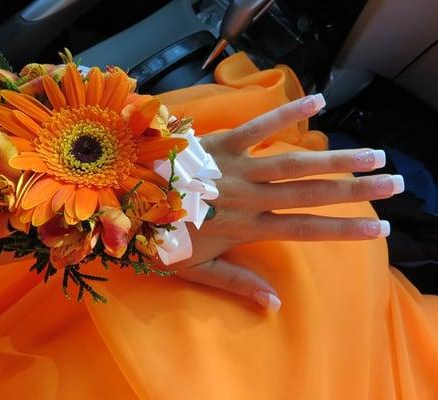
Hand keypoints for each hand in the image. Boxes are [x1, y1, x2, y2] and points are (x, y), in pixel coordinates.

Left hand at [172, 94, 403, 309]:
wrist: (122, 201)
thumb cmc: (158, 236)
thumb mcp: (194, 270)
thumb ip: (236, 284)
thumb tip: (275, 303)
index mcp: (245, 229)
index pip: (305, 230)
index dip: (343, 231)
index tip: (379, 229)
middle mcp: (249, 197)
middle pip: (311, 194)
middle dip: (355, 190)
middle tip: (393, 182)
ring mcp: (237, 168)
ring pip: (294, 164)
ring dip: (336, 159)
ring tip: (372, 155)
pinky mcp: (221, 143)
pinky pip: (258, 127)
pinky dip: (286, 115)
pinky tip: (317, 102)